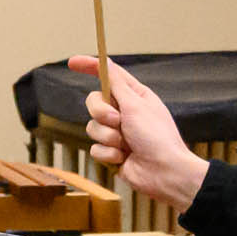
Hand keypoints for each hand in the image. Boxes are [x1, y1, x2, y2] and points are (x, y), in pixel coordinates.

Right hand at [68, 55, 209, 209]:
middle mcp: (123, 112)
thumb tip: (106, 63)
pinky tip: (124, 159)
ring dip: (108, 137)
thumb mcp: (136, 105)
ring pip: (92, 127)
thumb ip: (117, 84)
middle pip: (93, 102)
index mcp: (133, 96)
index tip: (72, 62)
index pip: (108, 75)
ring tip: (126, 145)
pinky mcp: (111, 152)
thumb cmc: (157, 137)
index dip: (89, 67)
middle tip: (117, 120)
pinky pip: (95, 148)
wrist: (164, 172)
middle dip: (101, 113)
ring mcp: (116, 133)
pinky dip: (109, 154)